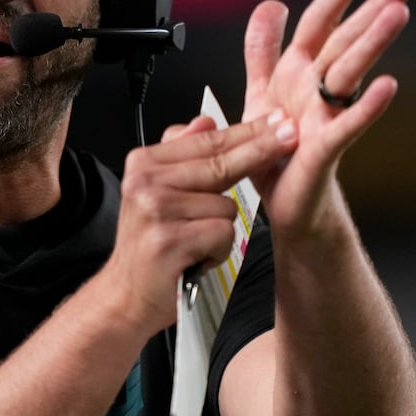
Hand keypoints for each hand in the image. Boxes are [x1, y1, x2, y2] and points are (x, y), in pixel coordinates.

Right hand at [103, 114, 299, 331]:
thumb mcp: (158, 192)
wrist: (125, 295)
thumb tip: (205, 121)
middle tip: (290, 135)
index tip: (277, 121)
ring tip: (196, 243)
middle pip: (220, 164)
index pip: (206, 141)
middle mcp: (146, 182)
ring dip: (221, 229)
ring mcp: (156, 210)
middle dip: (259, 151)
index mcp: (144, 164)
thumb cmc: (149, 246)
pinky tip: (197, 258)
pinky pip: (222, 234)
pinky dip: (218, 251)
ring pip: (226, 206)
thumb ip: (182, 155)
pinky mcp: (169, 240)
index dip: (247, 131)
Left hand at [242, 0, 415, 237]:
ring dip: (373, 41)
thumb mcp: (260, 92)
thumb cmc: (276, 152)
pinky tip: (388, 85)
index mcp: (299, 71)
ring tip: (398, 12)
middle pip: (348, 38)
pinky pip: (347, 124)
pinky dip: (366, 106)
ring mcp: (325, 115)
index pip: (323, 20)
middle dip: (376, 6)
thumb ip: (263, 50)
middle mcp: (317, 88)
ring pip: (351, 71)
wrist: (282, 205)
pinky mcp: (325, 148)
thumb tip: (272, 3)